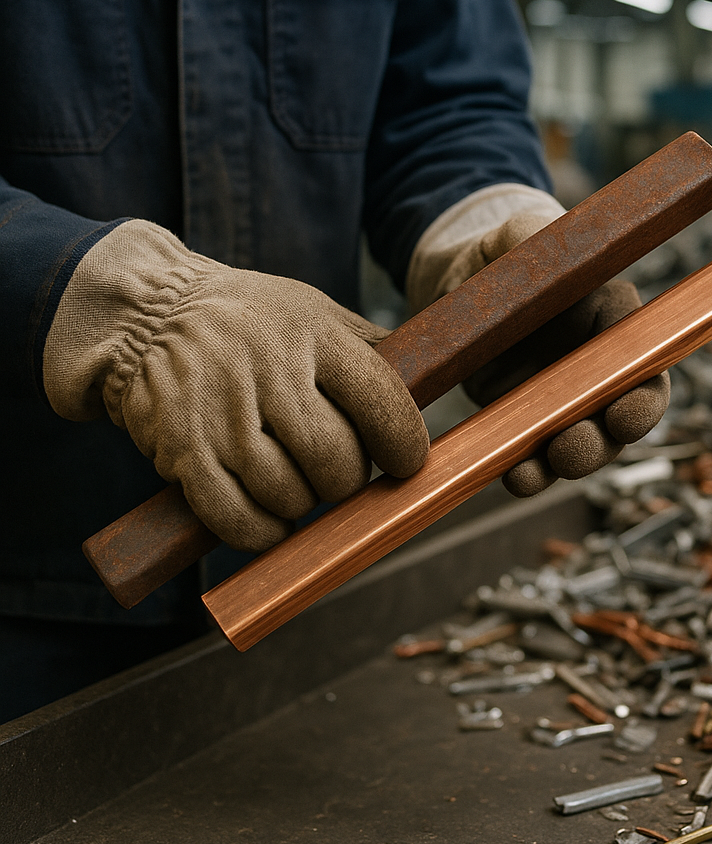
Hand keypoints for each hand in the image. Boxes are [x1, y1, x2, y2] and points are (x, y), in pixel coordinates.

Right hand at [44, 220, 427, 550]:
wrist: (148, 313)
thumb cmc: (249, 319)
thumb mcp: (313, 310)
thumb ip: (367, 346)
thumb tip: (431, 377)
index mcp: (312, 333)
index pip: (379, 399)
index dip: (404, 443)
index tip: (408, 461)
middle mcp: (269, 371)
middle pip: (335, 459)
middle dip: (347, 479)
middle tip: (337, 471)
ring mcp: (223, 414)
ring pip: (289, 494)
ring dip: (303, 503)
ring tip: (296, 482)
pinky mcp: (182, 451)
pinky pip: (237, 519)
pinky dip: (263, 533)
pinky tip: (270, 519)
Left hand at [452, 214, 670, 495]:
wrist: (461, 281)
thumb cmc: (503, 250)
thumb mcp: (517, 232)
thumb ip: (530, 232)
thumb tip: (533, 238)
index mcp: (612, 315)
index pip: (644, 357)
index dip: (643, 393)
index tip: (624, 413)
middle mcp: (596, 361)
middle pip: (623, 412)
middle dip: (606, 439)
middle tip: (574, 446)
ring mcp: (562, 395)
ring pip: (586, 442)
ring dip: (571, 462)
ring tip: (542, 467)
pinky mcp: (525, 418)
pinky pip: (536, 455)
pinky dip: (529, 472)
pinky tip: (514, 476)